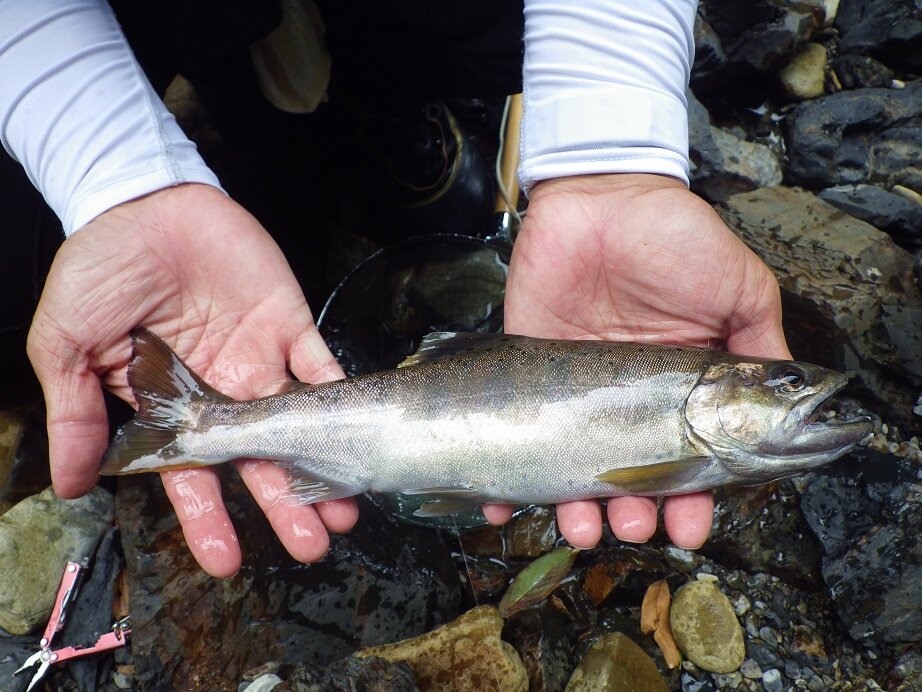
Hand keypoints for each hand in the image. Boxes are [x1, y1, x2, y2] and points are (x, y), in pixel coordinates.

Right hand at [27, 184, 356, 576]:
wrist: (142, 200)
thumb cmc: (98, 270)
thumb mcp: (67, 345)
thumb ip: (79, 414)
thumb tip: (73, 484)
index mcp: (171, 407)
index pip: (193, 476)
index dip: (209, 519)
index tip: (228, 561)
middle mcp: (222, 394)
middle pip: (258, 462)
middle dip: (283, 505)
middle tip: (312, 547)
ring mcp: (259, 361)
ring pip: (298, 426)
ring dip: (322, 466)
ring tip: (344, 511)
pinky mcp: (290, 324)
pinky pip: (320, 365)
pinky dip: (339, 396)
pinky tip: (356, 432)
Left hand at [491, 173, 790, 548]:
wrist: (603, 193)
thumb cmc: (676, 238)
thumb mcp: (740, 290)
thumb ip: (760, 350)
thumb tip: (791, 410)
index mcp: (682, 387)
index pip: (688, 459)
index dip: (692, 498)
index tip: (690, 527)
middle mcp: (630, 397)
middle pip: (630, 474)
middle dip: (634, 511)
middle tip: (633, 527)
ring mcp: (579, 387)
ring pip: (575, 465)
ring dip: (579, 506)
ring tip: (584, 527)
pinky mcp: (530, 368)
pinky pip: (519, 427)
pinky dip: (507, 473)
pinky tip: (506, 505)